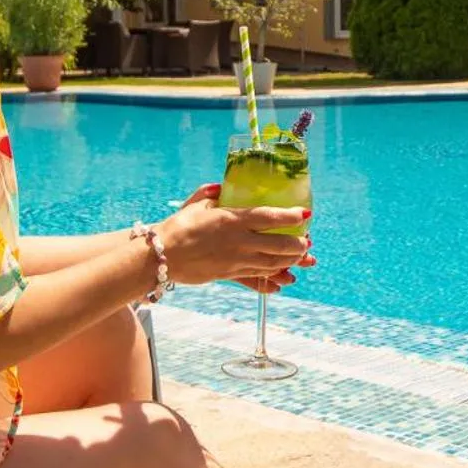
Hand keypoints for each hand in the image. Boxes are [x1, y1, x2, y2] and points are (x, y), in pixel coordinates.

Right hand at [158, 184, 314, 286]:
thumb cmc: (177, 226)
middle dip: (298, 244)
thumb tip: (221, 186)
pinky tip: (283, 280)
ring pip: (272, 264)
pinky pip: (256, 278)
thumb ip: (211, 193)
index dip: (291, 216)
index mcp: (233, 220)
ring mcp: (236, 261)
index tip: (306, 214)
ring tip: (301, 258)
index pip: (270, 217)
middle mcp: (239, 242)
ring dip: (290, 261)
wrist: (161, 257)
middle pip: (278, 245)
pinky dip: (272, 279)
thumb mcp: (196, 204)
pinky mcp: (229, 275)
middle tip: (307, 240)